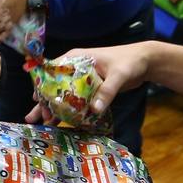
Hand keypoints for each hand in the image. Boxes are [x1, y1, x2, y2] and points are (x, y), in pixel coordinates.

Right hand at [24, 43, 153, 122]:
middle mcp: (76, 68)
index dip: (42, 86)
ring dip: (54, 108)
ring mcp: (82, 80)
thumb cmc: (130, 61)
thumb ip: (107, 92)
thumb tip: (95, 110)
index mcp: (77, 58)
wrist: (145, 62)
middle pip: (54, 86)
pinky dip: (70, 111)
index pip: (52, 71)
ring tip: (42, 123)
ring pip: (63, 95)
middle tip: (37, 119)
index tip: (37, 101)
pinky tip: (62, 123)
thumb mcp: (118, 75)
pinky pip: (76, 101)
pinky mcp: (90, 89)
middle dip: (44, 102)